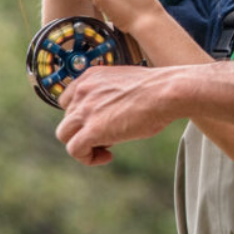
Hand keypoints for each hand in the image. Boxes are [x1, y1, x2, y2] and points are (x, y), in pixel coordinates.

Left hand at [56, 66, 182, 164]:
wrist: (168, 92)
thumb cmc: (156, 89)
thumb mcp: (124, 84)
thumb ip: (108, 95)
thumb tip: (106, 119)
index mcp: (90, 76)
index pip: (67, 100)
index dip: (81, 116)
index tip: (98, 123)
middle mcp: (83, 90)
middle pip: (67, 119)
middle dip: (83, 130)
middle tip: (107, 137)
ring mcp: (85, 110)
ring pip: (65, 135)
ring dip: (83, 145)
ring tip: (106, 148)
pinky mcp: (92, 130)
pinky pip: (75, 150)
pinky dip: (88, 158)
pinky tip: (108, 156)